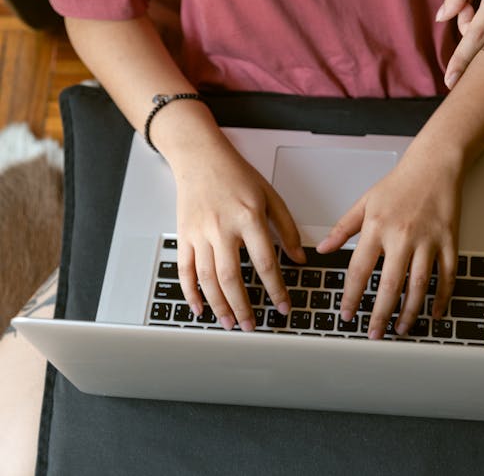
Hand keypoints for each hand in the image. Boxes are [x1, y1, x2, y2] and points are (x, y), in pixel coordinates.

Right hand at [171, 131, 305, 330]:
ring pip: (207, 278)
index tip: (283, 306)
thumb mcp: (270, 196)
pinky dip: (190, 292)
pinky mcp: (184, 235)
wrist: (201, 157)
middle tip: (252, 325)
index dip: (276, 289)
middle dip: (243, 306)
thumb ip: (286, 227)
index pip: (265, 261)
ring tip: (230, 322)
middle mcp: (222, 227)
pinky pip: (185, 270)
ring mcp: (200, 233)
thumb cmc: (236, 174)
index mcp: (248, 217)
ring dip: (219, 305)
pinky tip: (199, 308)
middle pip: (232, 277)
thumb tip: (299, 257)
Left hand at [316, 153, 462, 338]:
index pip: (359, 270)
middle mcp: (402, 235)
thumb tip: (323, 248)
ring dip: (409, 312)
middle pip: (390, 285)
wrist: (434, 164)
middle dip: (380, 314)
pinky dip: (442, 298)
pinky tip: (435, 312)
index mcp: (377, 226)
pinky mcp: (449, 241)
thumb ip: (343, 227)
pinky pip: (447, 276)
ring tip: (401, 328)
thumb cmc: (400, 182)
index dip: (351, 296)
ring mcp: (428, 240)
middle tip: (374, 334)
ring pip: (419, 286)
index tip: (347, 314)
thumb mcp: (365, 201)